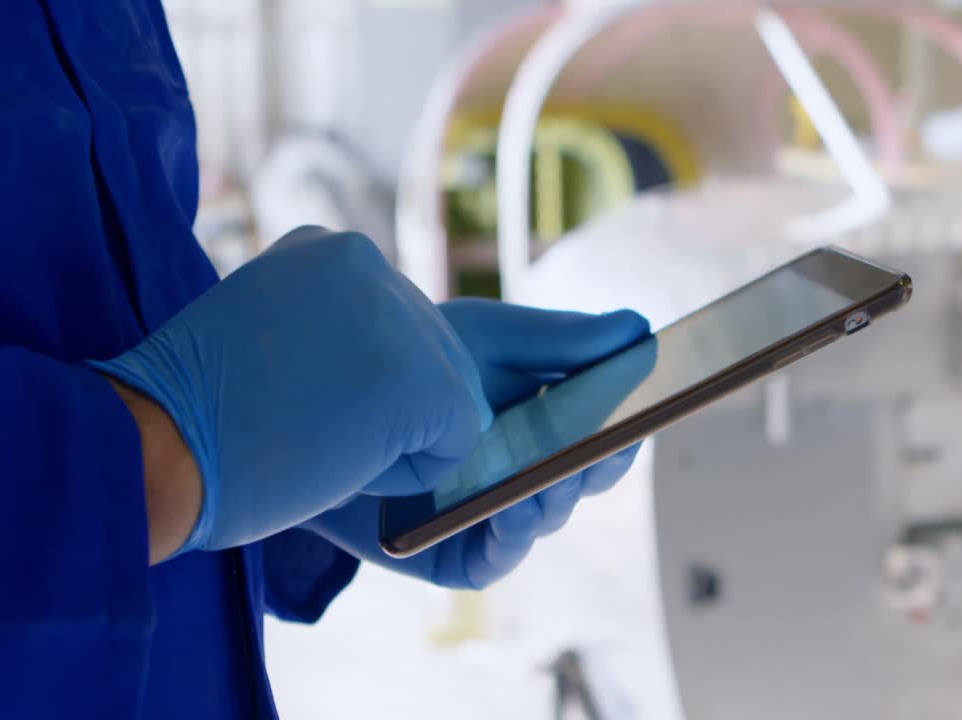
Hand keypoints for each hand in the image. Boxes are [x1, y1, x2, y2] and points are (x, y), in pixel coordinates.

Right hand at [90, 226, 491, 554]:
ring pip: (446, 401)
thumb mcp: (265, 334)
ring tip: (310, 434)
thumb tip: (386, 361)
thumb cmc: (187, 414)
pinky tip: (336, 458)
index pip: (391, 327)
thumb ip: (329, 327)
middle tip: (298, 420)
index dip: (351, 380)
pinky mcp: (426, 380)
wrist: (150, 446)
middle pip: (431, 357)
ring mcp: (402, 317)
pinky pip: (455, 444)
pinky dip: (403, 473)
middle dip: (382, 409)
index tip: (286, 392)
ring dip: (389, 440)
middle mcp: (371, 263)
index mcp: (329, 248)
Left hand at [304, 299, 650, 588]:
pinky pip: (495, 558)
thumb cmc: (412, 362)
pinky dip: (511, 536)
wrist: (318, 396)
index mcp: (543, 424)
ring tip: (554, 473)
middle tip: (608, 446)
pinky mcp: (451, 553)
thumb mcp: (489, 339)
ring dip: (557, 498)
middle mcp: (522, 473)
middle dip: (599, 467)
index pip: (602, 437)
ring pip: (545, 519)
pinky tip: (511, 507)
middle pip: (583, 483)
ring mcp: (487, 514)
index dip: (626, 433)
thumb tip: (638, 329)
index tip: (642, 417)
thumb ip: (560, 339)